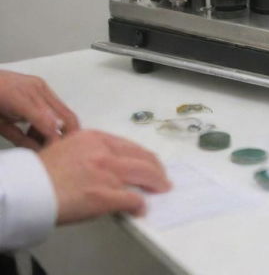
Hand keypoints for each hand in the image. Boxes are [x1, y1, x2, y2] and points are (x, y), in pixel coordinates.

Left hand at [0, 70, 79, 148]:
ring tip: (39, 136)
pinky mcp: (42, 84)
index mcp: (18, 100)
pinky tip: (37, 124)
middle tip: (64, 147)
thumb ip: (20, 138)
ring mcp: (40, 85)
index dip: (55, 140)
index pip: (47, 124)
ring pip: (63, 109)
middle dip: (69, 133)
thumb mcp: (0, 125)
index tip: (57, 152)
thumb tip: (40, 150)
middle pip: (65, 115)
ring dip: (60, 126)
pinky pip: (56, 103)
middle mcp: (35, 89)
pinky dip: (53, 117)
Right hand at [39, 129, 170, 223]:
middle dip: (156, 169)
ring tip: (161, 188)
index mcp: (96, 138)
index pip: (130, 146)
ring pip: (144, 174)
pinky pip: (132, 198)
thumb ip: (91, 151)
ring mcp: (107, 173)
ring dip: (156, 182)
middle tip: (162, 178)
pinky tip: (141, 208)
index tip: (150, 162)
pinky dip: (140, 204)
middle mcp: (105, 152)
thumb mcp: (68, 148)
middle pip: (142, 158)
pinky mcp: (105, 195)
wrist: (29, 190)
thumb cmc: (42, 173)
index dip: (144, 156)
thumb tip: (106, 164)